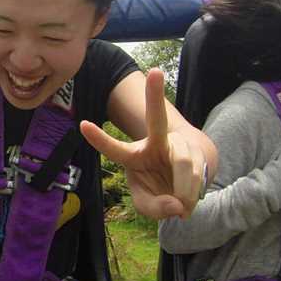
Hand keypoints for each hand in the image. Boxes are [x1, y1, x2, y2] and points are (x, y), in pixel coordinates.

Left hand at [80, 69, 204, 218]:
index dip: (99, 138)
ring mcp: (178, 145)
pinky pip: (198, 171)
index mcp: (133, 156)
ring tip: (183, 206)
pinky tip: (190, 201)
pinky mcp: (198, 151)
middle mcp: (155, 144)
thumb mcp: (148, 205)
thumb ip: (156, 208)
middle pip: (156, 118)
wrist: (187, 186)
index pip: (114, 148)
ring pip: (183, 162)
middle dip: (155, 95)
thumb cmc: (160, 191)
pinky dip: (194, 193)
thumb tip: (177, 204)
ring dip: (185, 189)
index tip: (82, 124)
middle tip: (155, 72)